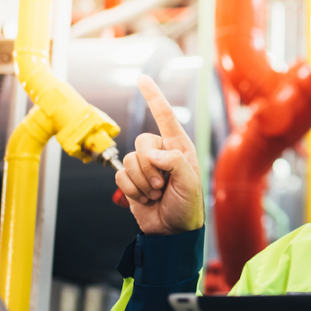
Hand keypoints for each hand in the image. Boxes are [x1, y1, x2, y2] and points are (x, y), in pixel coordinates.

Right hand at [116, 75, 203, 234]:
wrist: (172, 231)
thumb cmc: (188, 206)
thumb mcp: (189, 183)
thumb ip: (174, 162)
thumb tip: (152, 154)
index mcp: (179, 148)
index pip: (166, 117)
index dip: (154, 97)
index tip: (143, 79)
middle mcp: (161, 153)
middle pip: (142, 141)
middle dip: (149, 167)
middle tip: (161, 186)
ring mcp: (145, 167)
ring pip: (130, 159)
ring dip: (141, 182)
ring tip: (156, 194)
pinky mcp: (131, 180)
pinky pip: (121, 174)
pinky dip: (131, 189)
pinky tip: (144, 199)